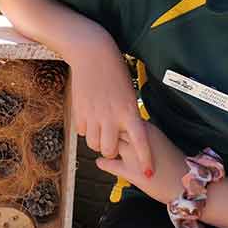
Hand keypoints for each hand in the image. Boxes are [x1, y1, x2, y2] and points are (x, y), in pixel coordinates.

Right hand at [68, 36, 151, 174]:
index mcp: (129, 111)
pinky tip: (89, 117)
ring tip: (100, 129)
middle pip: (110, 150)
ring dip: (97, 141)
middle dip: (111, 150)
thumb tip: (124, 135)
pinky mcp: (79, 111)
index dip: (145, 159)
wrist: (92, 54)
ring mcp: (93, 115)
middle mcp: (111, 116)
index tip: (147, 173)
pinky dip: (86, 130)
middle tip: (112, 142)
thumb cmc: (114, 73)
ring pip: (94, 144)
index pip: (140, 141)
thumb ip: (126, 116)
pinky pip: (82, 133)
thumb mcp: (128, 95)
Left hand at [96, 122, 186, 203]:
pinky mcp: (131, 172)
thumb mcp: (159, 141)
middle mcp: (140, 140)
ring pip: (110, 145)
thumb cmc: (176, 164)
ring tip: (100, 148)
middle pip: (114, 130)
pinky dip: (103, 163)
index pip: (124, 120)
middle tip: (100, 135)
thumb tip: (130, 133)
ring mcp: (135, 156)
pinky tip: (100, 162)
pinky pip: (110, 164)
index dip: (115, 122)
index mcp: (148, 130)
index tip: (108, 123)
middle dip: (106, 132)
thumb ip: (143, 136)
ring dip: (104, 147)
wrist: (188, 183)